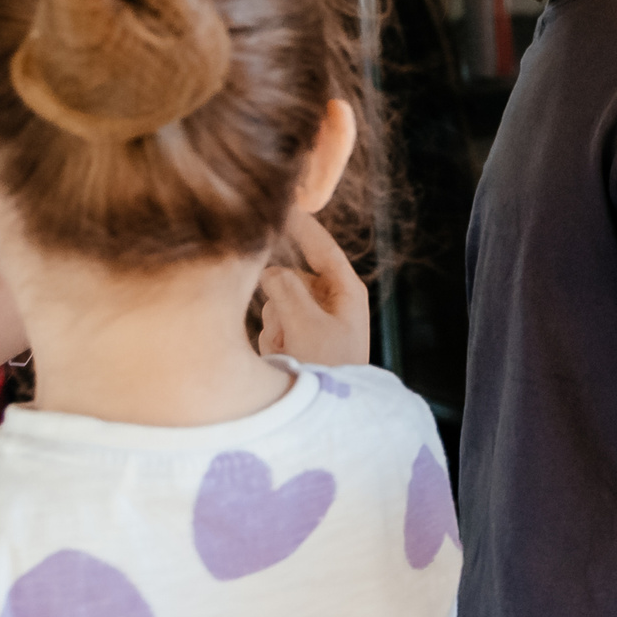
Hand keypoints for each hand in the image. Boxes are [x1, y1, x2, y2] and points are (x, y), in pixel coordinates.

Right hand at [256, 211, 369, 366]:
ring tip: (290, 352)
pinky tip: (285, 361)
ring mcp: (314, 320)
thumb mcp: (306, 323)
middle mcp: (331, 301)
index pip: (321, 246)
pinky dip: (275, 341)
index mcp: (346, 291)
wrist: (327, 415)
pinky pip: (274, 326)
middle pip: (290, 277)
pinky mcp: (300, 339)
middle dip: (280, 301)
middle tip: (287, 331)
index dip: (301, 224)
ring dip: (276, 325)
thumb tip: (270, 270)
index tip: (280, 202)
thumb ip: (285, 287)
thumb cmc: (328, 368)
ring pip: (277, 302)